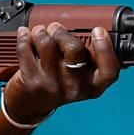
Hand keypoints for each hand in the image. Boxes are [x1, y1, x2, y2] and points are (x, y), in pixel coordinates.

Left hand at [1, 23, 119, 123]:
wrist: (30, 106)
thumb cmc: (58, 84)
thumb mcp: (79, 77)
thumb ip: (87, 56)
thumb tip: (87, 29)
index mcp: (93, 85)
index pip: (109, 70)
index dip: (105, 49)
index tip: (98, 31)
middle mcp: (74, 87)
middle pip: (74, 49)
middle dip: (62, 32)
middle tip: (56, 29)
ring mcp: (52, 85)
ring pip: (47, 44)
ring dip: (41, 32)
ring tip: (40, 32)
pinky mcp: (32, 81)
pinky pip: (26, 48)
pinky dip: (24, 37)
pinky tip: (25, 35)